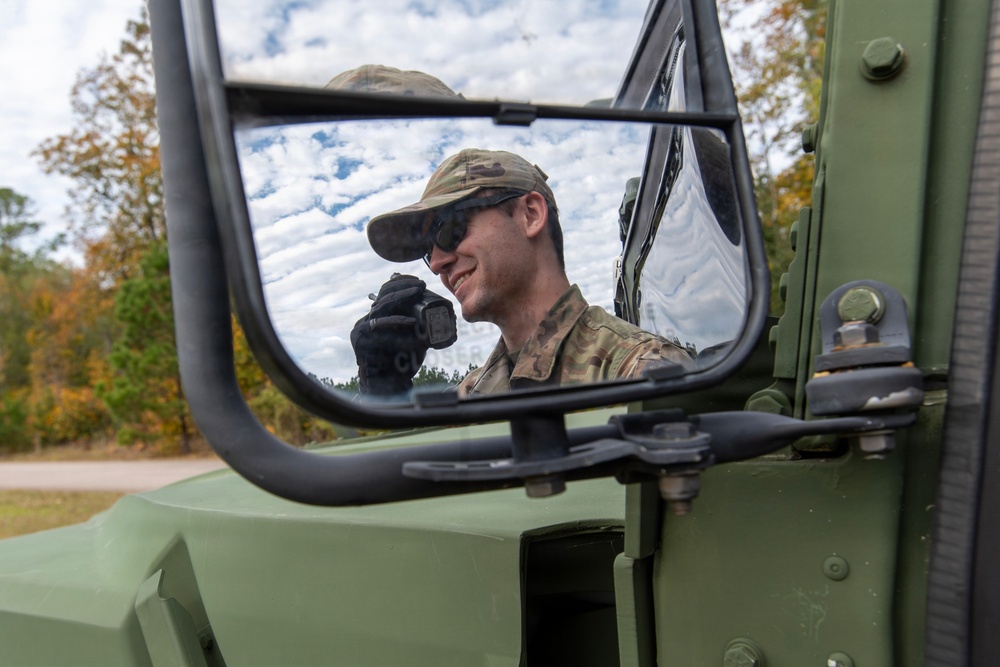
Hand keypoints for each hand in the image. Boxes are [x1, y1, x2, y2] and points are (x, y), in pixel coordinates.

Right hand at [350, 274, 429, 396]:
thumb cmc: (402, 362)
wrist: (388, 387)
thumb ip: (421, 325)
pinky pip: (377, 327)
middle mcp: (368, 320)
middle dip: (403, 287)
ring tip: (419, 294)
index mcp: (379, 317)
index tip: (420, 281)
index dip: (401, 284)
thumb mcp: (415, 338)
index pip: (387, 293)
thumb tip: (442, 311)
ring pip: (381, 308)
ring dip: (401, 299)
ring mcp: (362, 330)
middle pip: (383, 296)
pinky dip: (395, 322)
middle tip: (421, 285)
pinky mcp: (359, 340)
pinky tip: (410, 321)